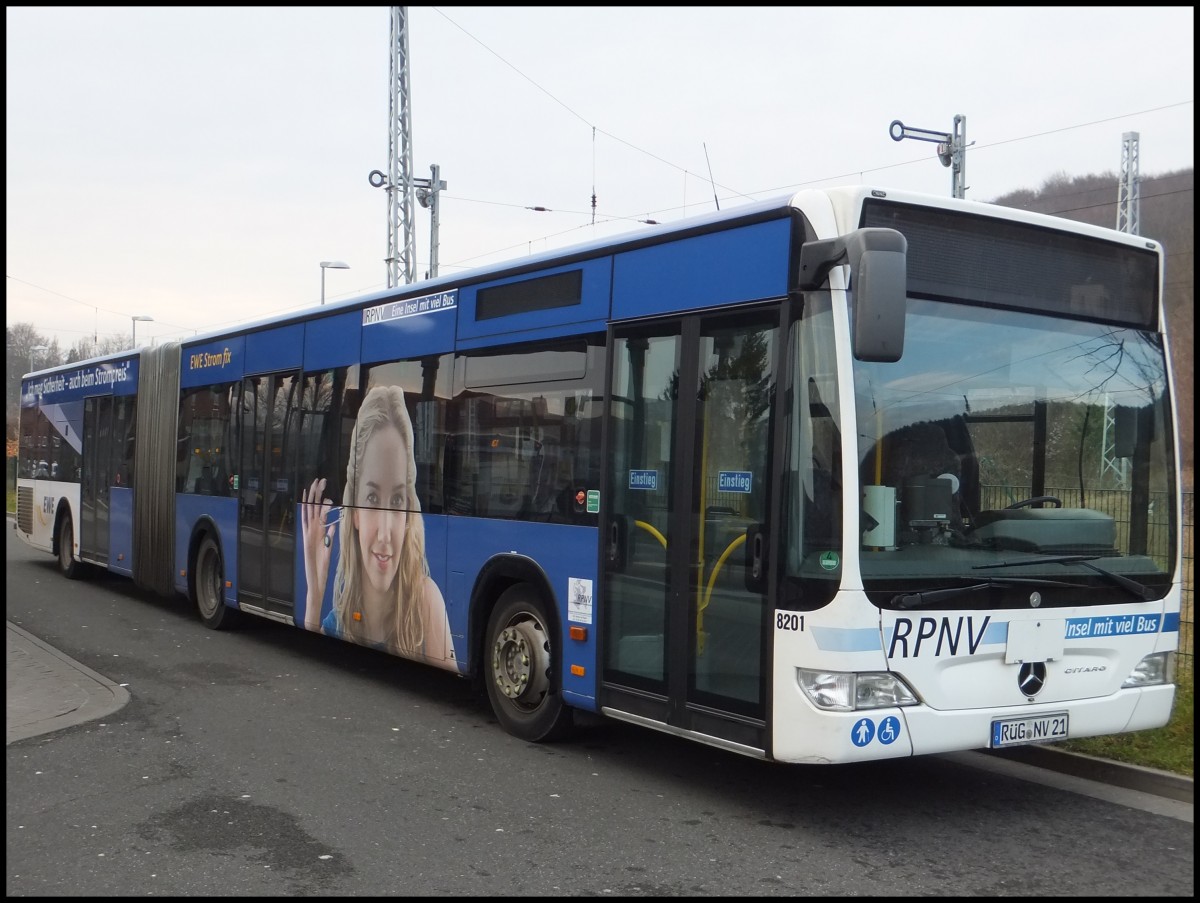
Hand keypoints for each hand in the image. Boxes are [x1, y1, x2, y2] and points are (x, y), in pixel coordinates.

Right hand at [301, 477, 334, 629]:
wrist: (316, 581)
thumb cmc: (322, 567)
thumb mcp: (328, 548)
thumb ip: (330, 536)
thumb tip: (335, 525)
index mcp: (315, 532)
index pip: (315, 511)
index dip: (317, 498)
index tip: (321, 485)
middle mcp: (311, 532)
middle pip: (313, 509)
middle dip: (316, 494)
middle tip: (320, 480)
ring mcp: (310, 537)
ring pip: (313, 514)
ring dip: (316, 501)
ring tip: (320, 487)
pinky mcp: (310, 543)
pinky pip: (315, 528)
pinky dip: (317, 518)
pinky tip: (319, 507)